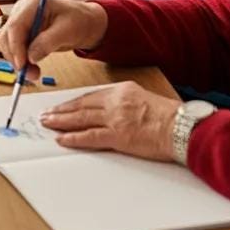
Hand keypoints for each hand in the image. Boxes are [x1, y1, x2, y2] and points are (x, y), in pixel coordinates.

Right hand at [0, 0, 107, 77]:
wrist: (85, 22)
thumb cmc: (78, 21)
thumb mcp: (68, 31)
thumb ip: (48, 42)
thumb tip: (30, 57)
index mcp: (32, 4)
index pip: (15, 26)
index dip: (15, 47)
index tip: (22, 65)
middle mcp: (22, 10)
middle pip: (7, 35)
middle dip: (15, 56)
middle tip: (29, 74)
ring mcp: (20, 20)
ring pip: (8, 43)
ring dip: (17, 60)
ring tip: (33, 73)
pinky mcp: (23, 32)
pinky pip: (15, 47)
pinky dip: (21, 59)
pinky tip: (32, 67)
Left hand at [40, 83, 179, 162]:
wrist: (183, 128)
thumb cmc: (170, 116)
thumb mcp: (143, 98)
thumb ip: (124, 101)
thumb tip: (111, 108)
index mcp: (120, 90)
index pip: (89, 96)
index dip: (72, 102)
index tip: (61, 106)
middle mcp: (114, 102)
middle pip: (81, 106)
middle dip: (61, 110)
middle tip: (46, 114)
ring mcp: (115, 118)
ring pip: (81, 119)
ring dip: (61, 121)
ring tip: (47, 123)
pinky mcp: (118, 136)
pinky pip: (90, 137)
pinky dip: (74, 138)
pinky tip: (62, 139)